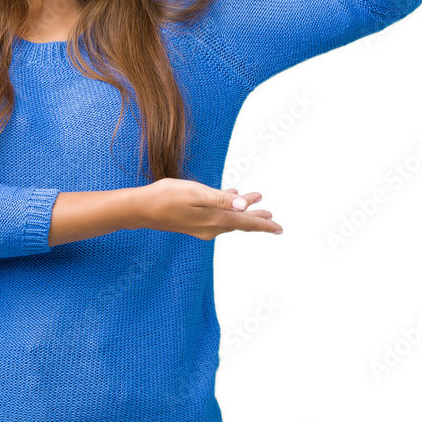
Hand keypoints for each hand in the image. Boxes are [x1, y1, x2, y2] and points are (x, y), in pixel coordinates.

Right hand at [135, 178, 282, 240]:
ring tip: (256, 201)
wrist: (141, 209)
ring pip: (229, 219)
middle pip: (240, 222)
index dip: (264, 224)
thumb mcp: (196, 193)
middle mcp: (211, 227)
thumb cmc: (166, 197)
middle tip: (272, 216)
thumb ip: (221, 199)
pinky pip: (217, 216)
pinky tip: (229, 197)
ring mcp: (201, 227)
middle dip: (257, 218)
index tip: (280, 228)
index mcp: (214, 219)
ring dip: (242, 210)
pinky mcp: (193, 223)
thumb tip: (245, 206)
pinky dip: (227, 207)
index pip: (246, 222)